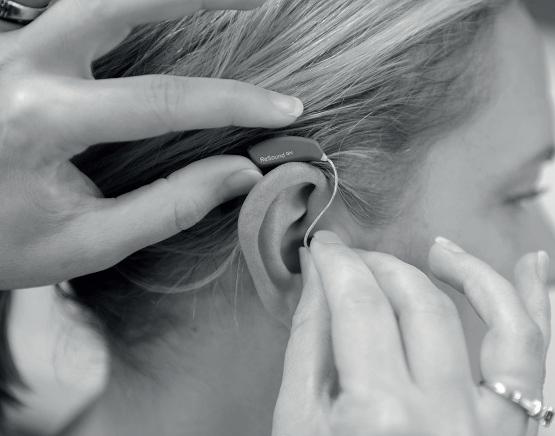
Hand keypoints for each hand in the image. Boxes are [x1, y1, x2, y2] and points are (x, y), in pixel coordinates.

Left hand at [0, 0, 303, 288]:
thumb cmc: (4, 240)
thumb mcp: (87, 242)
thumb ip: (169, 206)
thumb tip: (243, 172)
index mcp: (41, 121)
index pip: (162, 100)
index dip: (235, 102)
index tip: (285, 108)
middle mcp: (24, 68)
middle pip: (117, 2)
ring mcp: (14, 47)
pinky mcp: (16, 46)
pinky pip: (76, 11)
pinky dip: (128, 10)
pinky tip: (164, 15)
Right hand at [273, 231, 550, 435]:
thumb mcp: (300, 426)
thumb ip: (311, 347)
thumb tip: (322, 283)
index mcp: (379, 416)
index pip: (359, 306)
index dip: (338, 264)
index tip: (325, 248)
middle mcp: (444, 415)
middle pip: (418, 303)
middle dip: (380, 266)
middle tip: (354, 261)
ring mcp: (492, 425)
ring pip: (494, 318)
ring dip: (465, 270)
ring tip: (435, 249)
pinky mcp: (516, 433)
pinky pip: (535, 359)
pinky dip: (535, 305)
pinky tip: (526, 264)